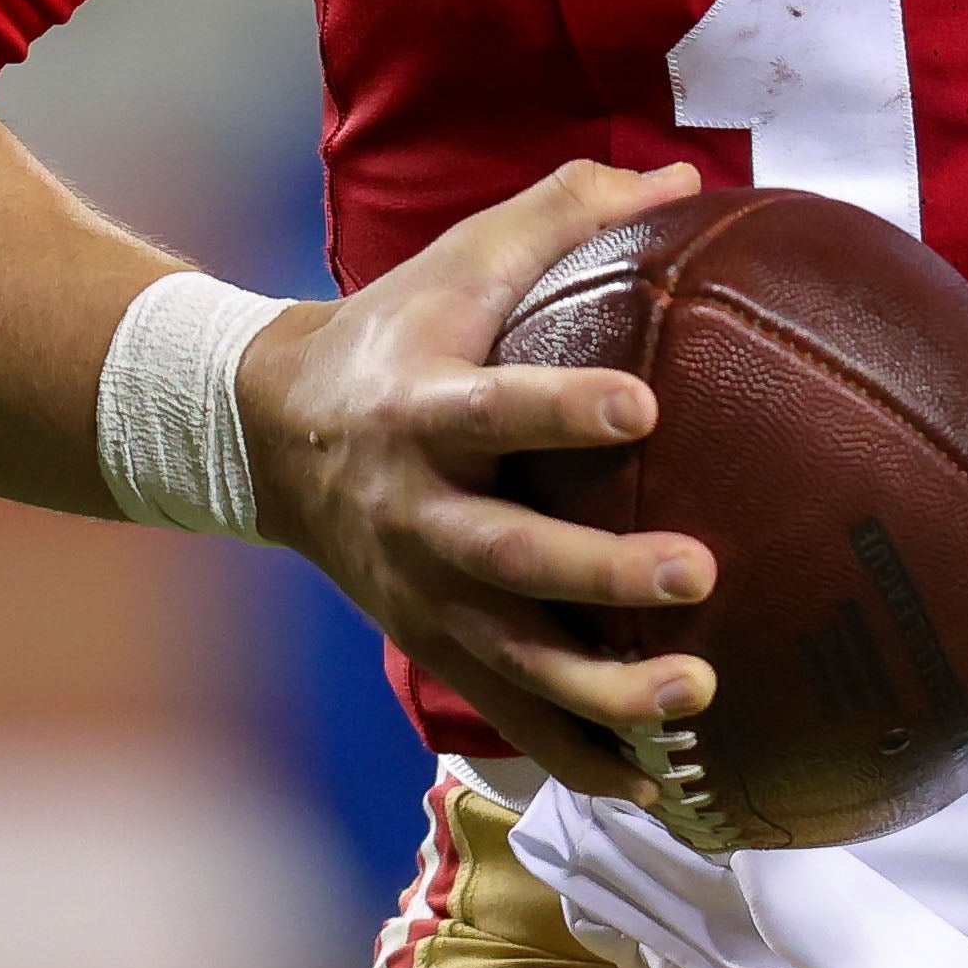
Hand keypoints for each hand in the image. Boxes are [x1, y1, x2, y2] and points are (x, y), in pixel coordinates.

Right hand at [241, 157, 717, 800]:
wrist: (267, 434)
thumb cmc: (400, 330)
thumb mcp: (463, 262)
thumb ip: (569, 213)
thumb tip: (688, 177)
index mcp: (424, 409)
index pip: (495, 411)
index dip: (562, 412)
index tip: (641, 406)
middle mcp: (418, 512)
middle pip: (509, 557)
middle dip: (601, 574)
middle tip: (701, 571)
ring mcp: (423, 594)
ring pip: (513, 660)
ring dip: (606, 691)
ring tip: (698, 697)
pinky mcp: (434, 647)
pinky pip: (511, 716)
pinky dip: (581, 757)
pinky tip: (663, 790)